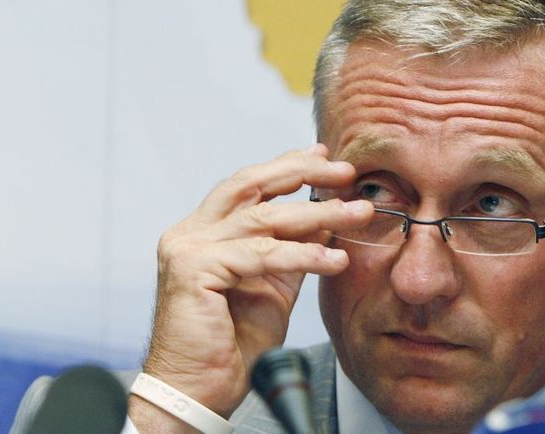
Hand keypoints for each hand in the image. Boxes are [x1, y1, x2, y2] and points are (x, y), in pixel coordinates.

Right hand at [132, 144, 372, 422]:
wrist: (200, 389)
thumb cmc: (233, 343)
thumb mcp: (273, 286)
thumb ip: (292, 251)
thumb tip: (325, 220)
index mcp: (204, 232)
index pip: (247, 186)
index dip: (285, 166)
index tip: (322, 156)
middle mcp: (191, 232)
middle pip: (249, 185)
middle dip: (301, 173)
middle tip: (344, 171)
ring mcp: (188, 248)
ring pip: (262, 219)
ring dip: (317, 214)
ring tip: (357, 214)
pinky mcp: (194, 269)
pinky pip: (260, 255)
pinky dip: (303, 255)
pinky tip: (334, 260)